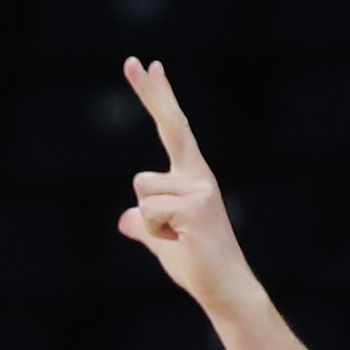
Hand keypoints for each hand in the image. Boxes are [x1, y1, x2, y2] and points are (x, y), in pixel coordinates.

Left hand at [111, 56, 264, 316]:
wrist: (224, 290)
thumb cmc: (197, 266)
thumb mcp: (162, 243)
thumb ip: (144, 226)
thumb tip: (124, 219)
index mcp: (192, 176)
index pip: (173, 128)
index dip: (158, 97)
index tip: (148, 64)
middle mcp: (198, 174)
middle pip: (171, 125)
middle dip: (152, 91)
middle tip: (134, 59)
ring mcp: (199, 188)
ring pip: (142, 188)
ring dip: (150, 220)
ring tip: (176, 237)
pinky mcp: (195, 207)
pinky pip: (148, 212)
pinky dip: (155, 234)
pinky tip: (181, 242)